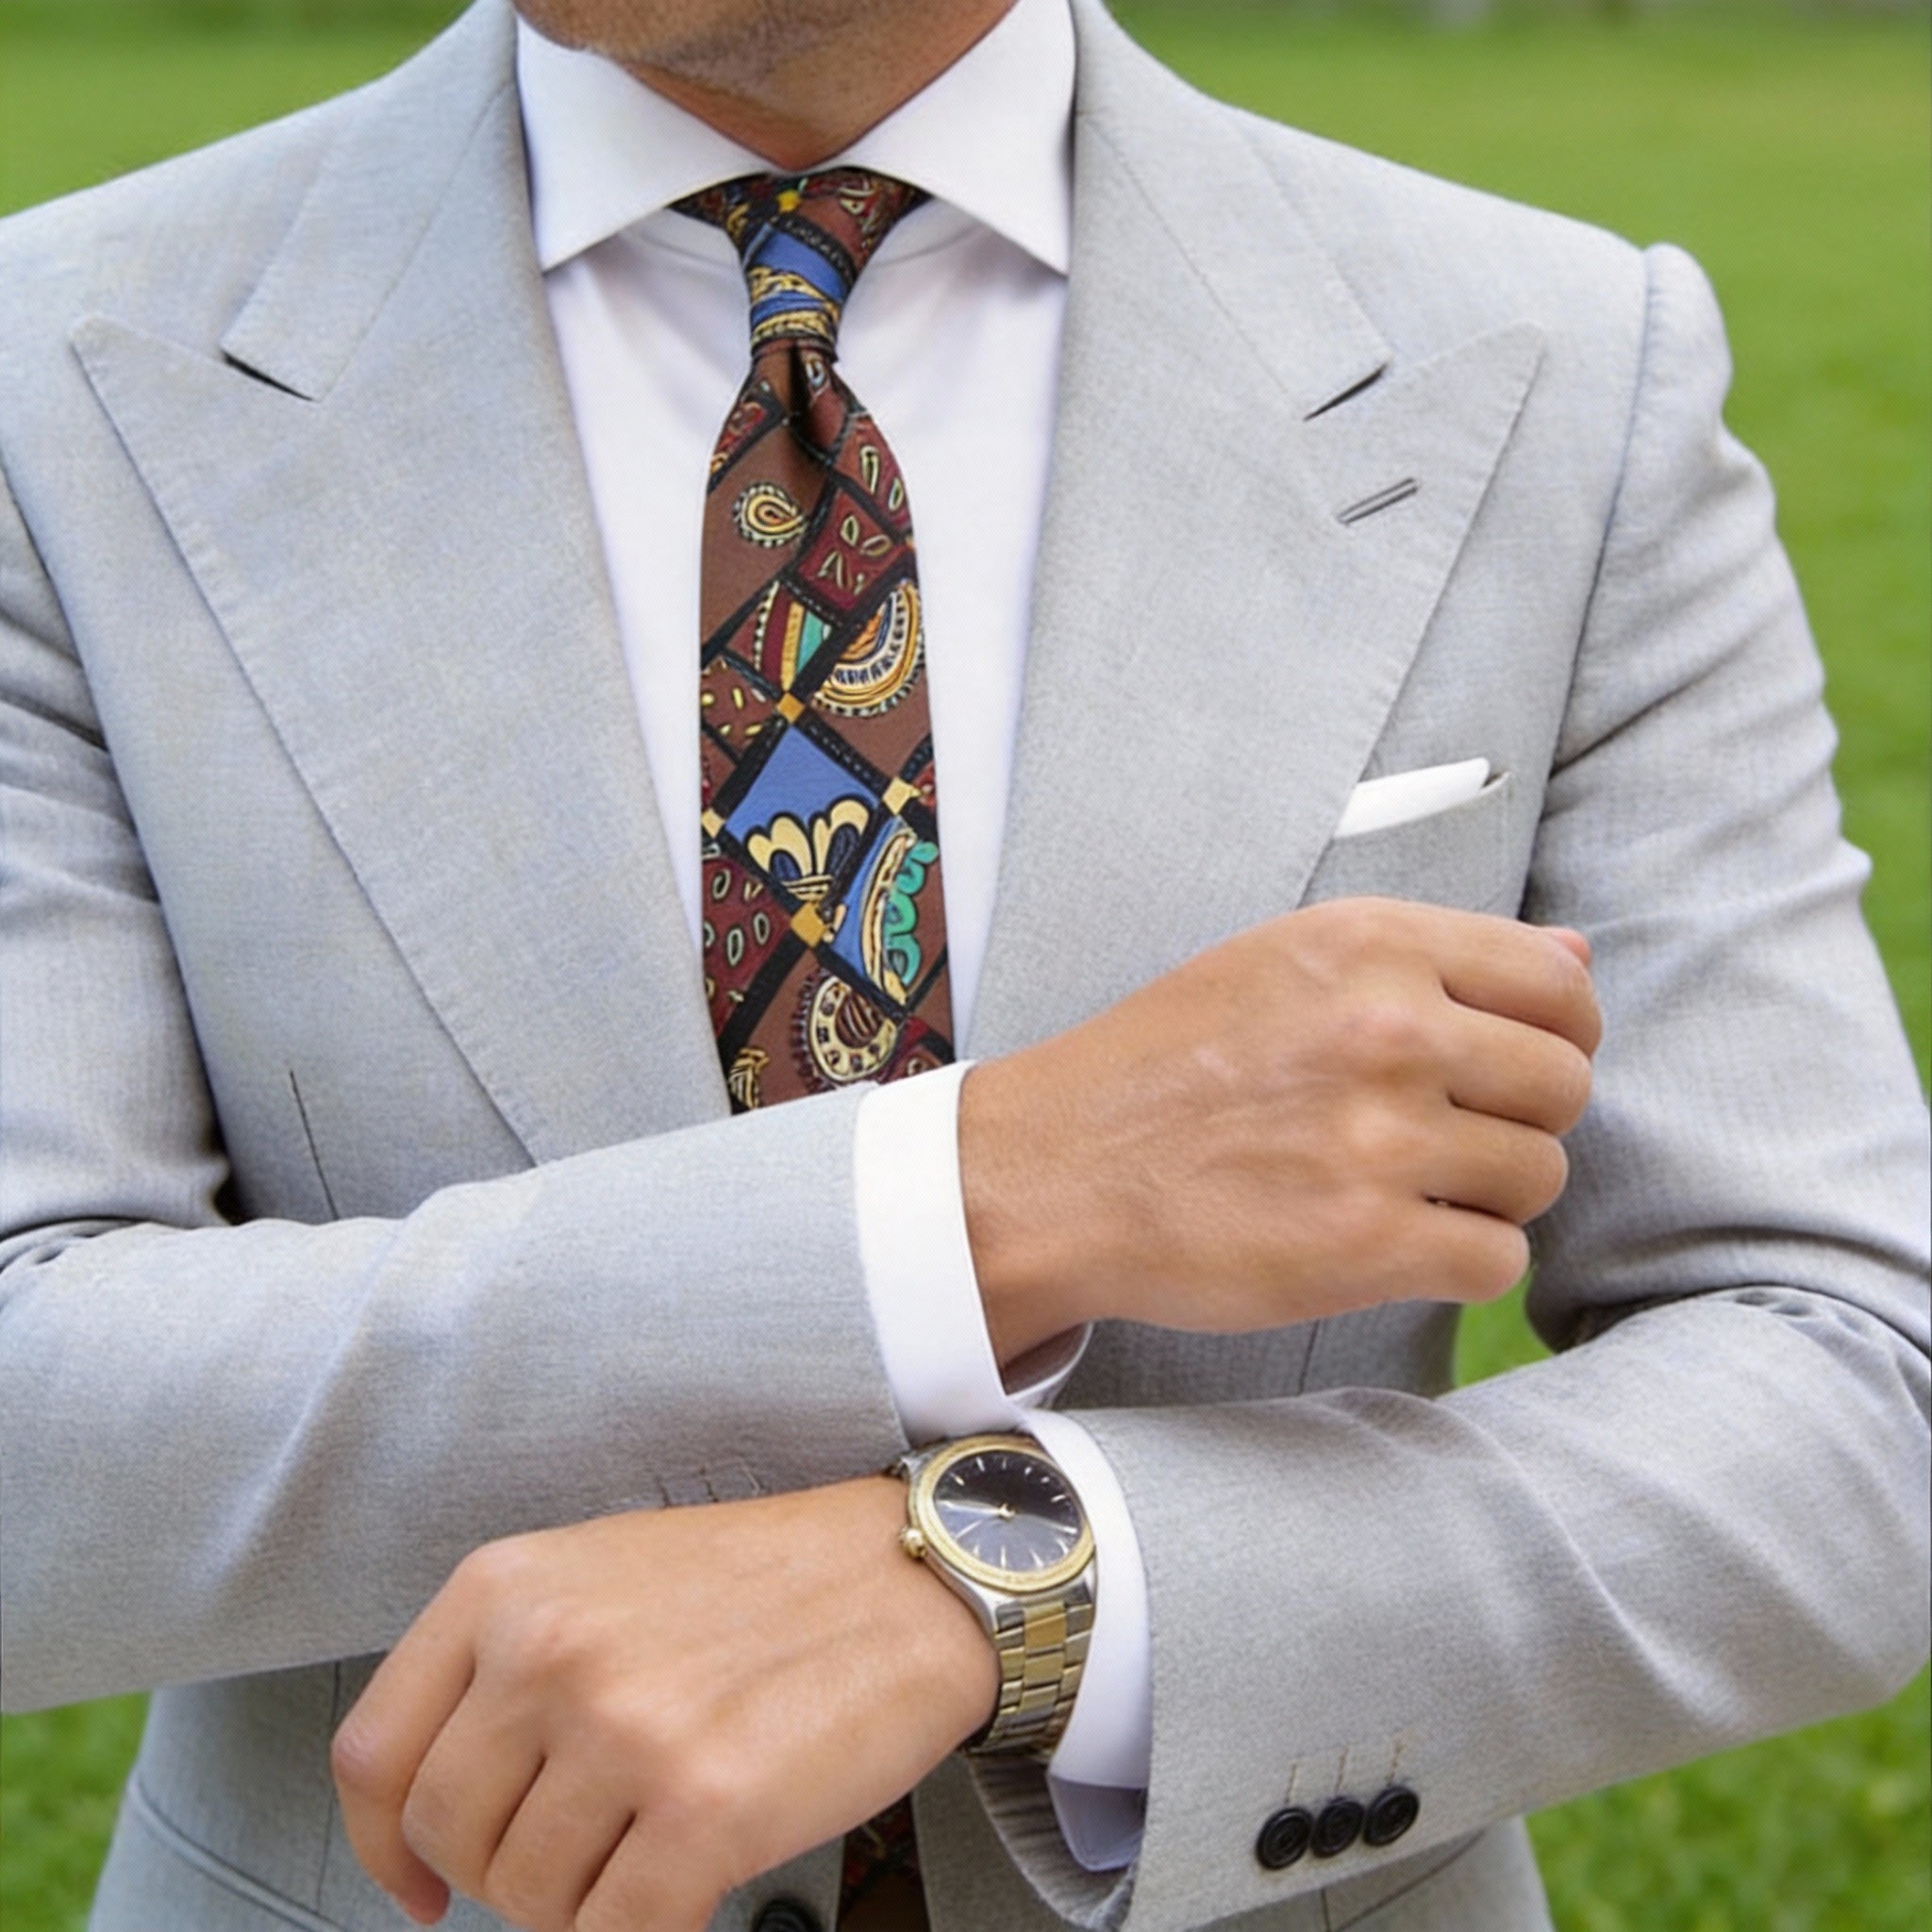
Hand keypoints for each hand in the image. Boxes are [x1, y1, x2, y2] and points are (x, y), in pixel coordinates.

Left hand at [330, 1479, 995, 1931]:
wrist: (913, 1580)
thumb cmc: (765, 1586)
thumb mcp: (603, 1577)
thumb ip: (508, 1670)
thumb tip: (434, 1823)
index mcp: (509, 1586)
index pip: (374, 1755)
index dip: (384, 1847)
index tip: (416, 1886)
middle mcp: (549, 1648)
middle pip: (450, 1839)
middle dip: (507, 1874)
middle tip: (585, 1851)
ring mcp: (624, 1728)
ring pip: (529, 1901)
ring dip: (588, 1899)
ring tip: (658, 1837)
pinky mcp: (704, 1808)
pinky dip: (644, 1929)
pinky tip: (689, 1883)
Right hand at [962, 898, 1599, 1357]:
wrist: (1058, 1169)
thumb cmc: (1167, 1064)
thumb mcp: (1287, 962)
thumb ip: (1435, 956)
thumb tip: (1580, 957)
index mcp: (1373, 944)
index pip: (1563, 985)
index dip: (1558, 1035)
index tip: (1509, 1066)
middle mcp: (1388, 1029)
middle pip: (1563, 1086)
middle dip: (1520, 1119)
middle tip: (1443, 1137)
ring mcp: (1381, 1138)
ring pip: (1539, 1177)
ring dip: (1487, 1195)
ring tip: (1403, 1189)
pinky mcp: (1366, 1243)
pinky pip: (1497, 1260)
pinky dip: (1459, 1262)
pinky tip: (1392, 1243)